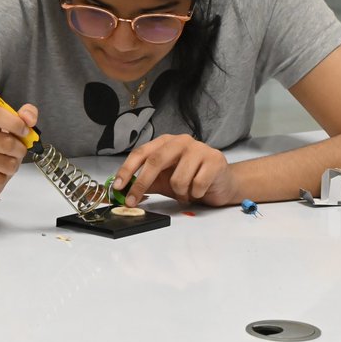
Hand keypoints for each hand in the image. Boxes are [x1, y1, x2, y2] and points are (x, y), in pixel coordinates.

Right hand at [0, 103, 37, 200]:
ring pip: (7, 163)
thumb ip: (22, 119)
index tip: (25, 130)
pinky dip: (3, 178)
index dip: (15, 122)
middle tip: (16, 152)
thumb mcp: (8, 131)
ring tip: (4, 164)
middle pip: (7, 143)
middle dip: (20, 150)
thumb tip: (30, 118)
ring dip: (12, 166)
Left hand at [113, 134, 238, 206]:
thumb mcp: (164, 181)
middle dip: (142, 183)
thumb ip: (146, 183)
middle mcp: (180, 141)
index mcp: (165, 142)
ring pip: (178, 179)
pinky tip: (200, 190)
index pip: (141, 153)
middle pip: (155, 161)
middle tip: (132, 201)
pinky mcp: (214, 160)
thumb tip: (122, 192)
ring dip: (179, 193)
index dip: (127, 169)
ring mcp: (199, 148)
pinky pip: (197, 185)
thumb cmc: (190, 179)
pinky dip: (195, 194)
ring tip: (187, 192)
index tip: (118, 186)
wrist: (222, 182)